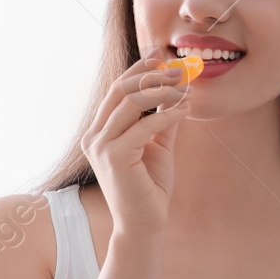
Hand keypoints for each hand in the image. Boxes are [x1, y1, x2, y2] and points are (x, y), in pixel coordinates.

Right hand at [78, 44, 191, 233]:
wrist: (144, 223)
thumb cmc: (149, 187)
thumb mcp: (158, 145)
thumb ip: (162, 118)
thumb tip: (176, 89)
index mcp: (99, 132)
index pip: (117, 90)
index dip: (138, 69)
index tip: (160, 55)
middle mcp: (94, 136)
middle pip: (120, 90)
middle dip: (151, 74)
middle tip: (179, 69)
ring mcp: (100, 146)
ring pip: (131, 102)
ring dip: (162, 90)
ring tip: (186, 88)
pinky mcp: (114, 157)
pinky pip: (144, 125)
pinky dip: (168, 114)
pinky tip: (186, 110)